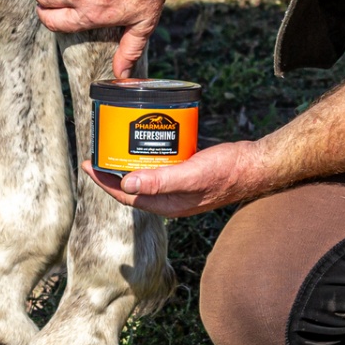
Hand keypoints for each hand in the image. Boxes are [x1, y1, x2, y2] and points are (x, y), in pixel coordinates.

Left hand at [82, 141, 260, 216]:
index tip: (88, 164)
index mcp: (168, 205)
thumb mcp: (192, 174)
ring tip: (115, 144)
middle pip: (133, 187)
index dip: (104, 182)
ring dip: (129, 162)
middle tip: (98, 150)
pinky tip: (146, 139)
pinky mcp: (188, 172)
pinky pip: (161, 165)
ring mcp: (179, 186)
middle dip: (113, 171)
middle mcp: (170, 198)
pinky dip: (149, 154)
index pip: (126, 196)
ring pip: (146, 175)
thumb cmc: (228, 172)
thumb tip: (126, 184)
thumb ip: (161, 181)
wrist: (255, 165)